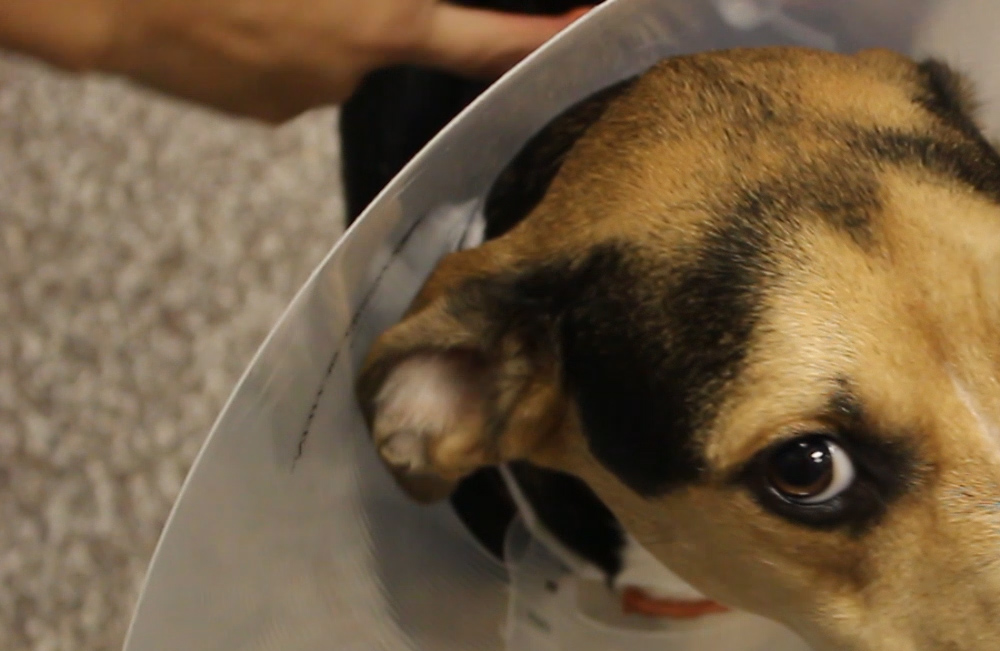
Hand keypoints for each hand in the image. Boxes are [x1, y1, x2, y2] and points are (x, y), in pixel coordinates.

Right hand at [2, 0, 589, 122]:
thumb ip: (379, 1)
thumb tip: (398, 10)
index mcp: (374, 22)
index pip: (485, 39)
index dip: (538, 35)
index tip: (582, 24)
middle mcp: (348, 70)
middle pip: (390, 32)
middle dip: (366, 3)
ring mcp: (299, 94)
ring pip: (333, 42)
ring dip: (313, 10)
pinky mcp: (255, 103)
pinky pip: (287, 58)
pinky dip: (272, 28)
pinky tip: (230, 2)